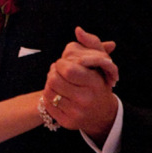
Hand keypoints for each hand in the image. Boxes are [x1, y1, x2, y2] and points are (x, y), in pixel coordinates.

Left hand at [42, 27, 118, 141]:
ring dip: (50, 84)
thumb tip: (78, 30)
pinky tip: (57, 94)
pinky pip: (48, 104)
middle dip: (53, 72)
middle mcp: (85, 99)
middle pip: (54, 79)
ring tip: (57, 82)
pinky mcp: (67, 122)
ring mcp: (76, 113)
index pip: (67, 69)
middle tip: (58, 72)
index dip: (61, 63)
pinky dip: (49, 97)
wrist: (103, 115)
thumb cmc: (99, 84)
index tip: (64, 64)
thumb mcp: (102, 63)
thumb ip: (92, 44)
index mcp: (94, 83)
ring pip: (49, 91)